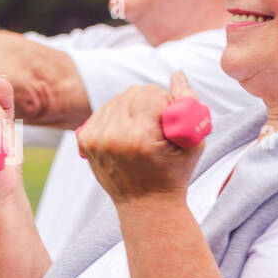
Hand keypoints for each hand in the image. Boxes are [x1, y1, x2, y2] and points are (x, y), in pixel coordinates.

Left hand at [77, 71, 206, 202]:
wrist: (145, 205)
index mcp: (138, 137)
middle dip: (148, 102)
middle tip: (156, 126)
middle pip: (132, 92)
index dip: (164, 103)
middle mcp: (112, 136)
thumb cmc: (174, 173)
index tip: (168, 122)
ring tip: (142, 131)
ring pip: (117, 99)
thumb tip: (177, 73)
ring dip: (132, 108)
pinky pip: (103, 111)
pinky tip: (126, 134)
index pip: (150, 92)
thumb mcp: (193, 140)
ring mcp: (95, 139)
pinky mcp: (85, 141)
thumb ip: (188, 103)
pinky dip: (116, 116)